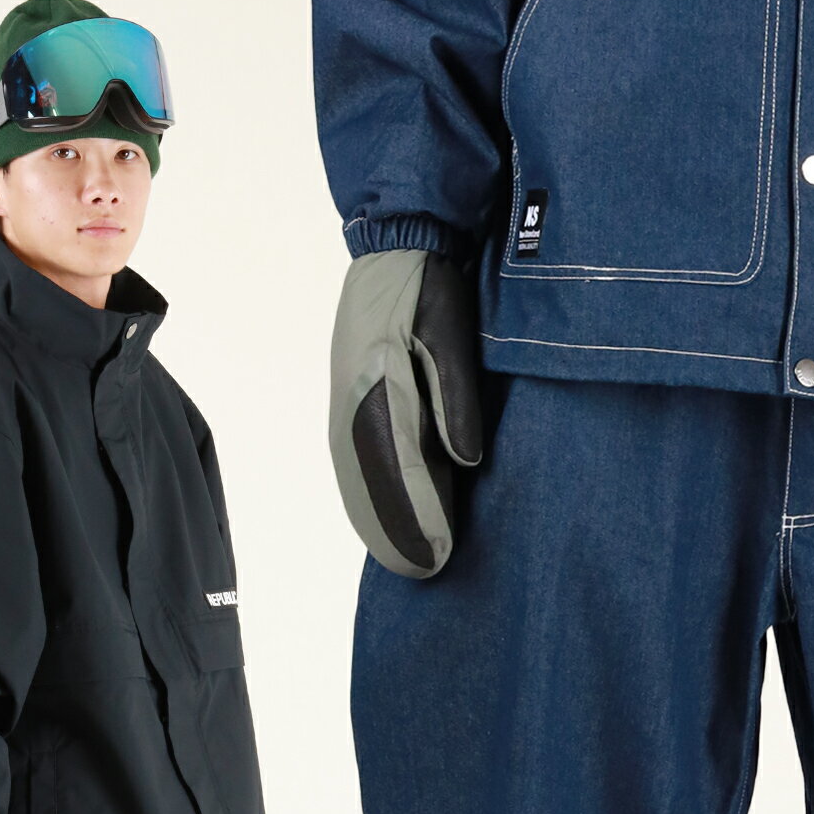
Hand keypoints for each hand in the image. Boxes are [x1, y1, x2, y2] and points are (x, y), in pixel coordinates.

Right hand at [328, 248, 483, 576]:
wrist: (399, 239)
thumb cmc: (431, 286)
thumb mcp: (451, 333)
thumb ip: (456, 398)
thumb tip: (465, 461)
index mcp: (374, 385)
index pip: (395, 470)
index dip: (417, 519)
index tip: (439, 557)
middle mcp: (353, 401)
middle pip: (368, 484)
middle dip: (396, 533)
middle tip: (427, 573)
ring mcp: (348, 401)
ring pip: (358, 478)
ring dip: (379, 522)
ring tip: (405, 562)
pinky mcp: (354, 398)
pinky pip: (357, 461)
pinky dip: (370, 497)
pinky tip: (385, 521)